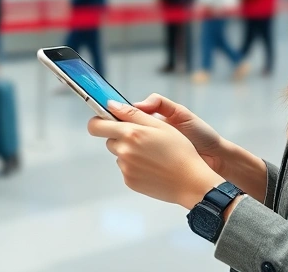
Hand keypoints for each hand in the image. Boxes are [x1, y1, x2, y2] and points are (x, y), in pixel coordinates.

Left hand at [88, 101, 223, 209]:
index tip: (106, 120)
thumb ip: (132, 114)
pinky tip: (153, 166)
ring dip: (130, 151)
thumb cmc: (180, 150)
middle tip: (143, 138)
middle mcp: (124, 151)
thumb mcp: (160, 125)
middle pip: (110, 140)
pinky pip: (126, 168)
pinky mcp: (129, 181)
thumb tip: (110, 105)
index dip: (98, 121)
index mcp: (130, 134)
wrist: (190, 182)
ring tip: (153, 154)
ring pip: (119, 154)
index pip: (96, 126)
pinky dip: (136, 166)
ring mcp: (126, 168)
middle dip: (121, 136)